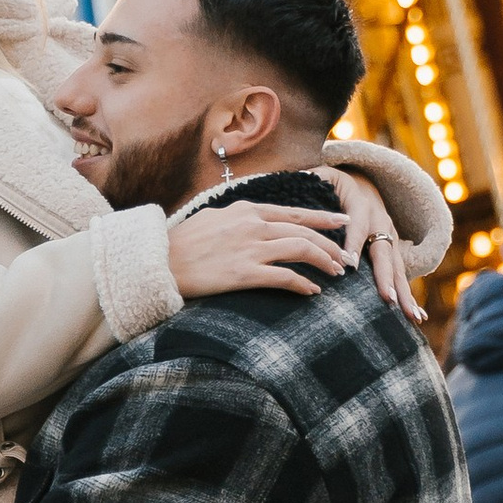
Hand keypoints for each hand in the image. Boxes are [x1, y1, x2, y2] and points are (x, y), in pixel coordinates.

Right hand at [166, 200, 350, 304]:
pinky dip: (303, 284)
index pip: (293, 212)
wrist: (156, 261)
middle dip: (331, 244)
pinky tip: (313, 291)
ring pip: (301, 250)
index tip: (342, 222)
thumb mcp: (211, 219)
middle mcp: (252, 225)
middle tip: (346, 257)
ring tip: (335, 273)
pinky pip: (285, 277)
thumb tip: (249, 220)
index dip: (322, 219)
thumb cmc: (179, 244)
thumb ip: (236, 219)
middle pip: (304, 231)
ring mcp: (249, 248)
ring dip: (324, 261)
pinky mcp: (244, 274)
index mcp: (245, 210)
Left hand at [322, 167, 425, 325]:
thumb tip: (286, 177)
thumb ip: (309, 179)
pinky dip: (408, 296)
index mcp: (361, 204)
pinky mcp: (393, 250)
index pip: (356, 225)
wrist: (365, 181)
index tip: (348, 264)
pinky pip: (400, 274)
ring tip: (412, 316)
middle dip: (385, 276)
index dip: (353, 242)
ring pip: (397, 266)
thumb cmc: (334, 183)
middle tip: (387, 298)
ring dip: (404, 292)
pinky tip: (416, 317)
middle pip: (383, 250)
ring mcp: (390, 237)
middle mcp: (380, 221)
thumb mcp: (324, 175)